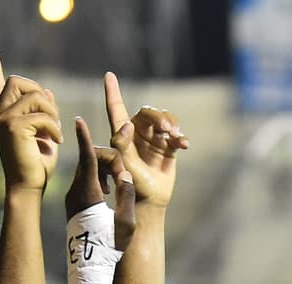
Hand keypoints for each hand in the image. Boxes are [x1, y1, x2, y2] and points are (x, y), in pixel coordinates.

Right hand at [0, 53, 61, 193]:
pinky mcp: (13, 126)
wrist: (28, 186)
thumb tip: (47, 91)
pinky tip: (57, 141)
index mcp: (3, 116)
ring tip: (55, 131)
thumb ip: (43, 113)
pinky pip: (42, 115)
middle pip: (17, 81)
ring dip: (52, 111)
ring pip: (34, 95)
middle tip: (52, 115)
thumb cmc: (36, 164)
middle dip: (40, 92)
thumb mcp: (43, 134)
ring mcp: (3, 118)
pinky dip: (55, 127)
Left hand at [66, 118, 136, 250]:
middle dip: (108, 160)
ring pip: (86, 170)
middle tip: (121, 177)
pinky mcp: (71, 202)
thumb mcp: (125, 222)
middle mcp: (75, 192)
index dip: (84, 137)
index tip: (78, 119)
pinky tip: (107, 193)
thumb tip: (125, 174)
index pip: (87, 159)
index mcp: (89, 193)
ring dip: (103, 171)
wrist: (89, 266)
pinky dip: (97, 178)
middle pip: (89, 161)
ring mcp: (71, 197)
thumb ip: (126, 195)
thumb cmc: (110, 246)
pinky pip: (83, 181)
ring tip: (114, 189)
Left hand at [104, 72, 188, 207]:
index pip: (116, 108)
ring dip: (172, 124)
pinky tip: (183, 145)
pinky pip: (177, 135)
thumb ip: (121, 144)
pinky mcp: (169, 147)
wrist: (150, 198)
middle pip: (148, 112)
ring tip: (176, 137)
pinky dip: (181, 138)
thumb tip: (127, 125)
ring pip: (165, 119)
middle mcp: (138, 132)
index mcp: (122, 134)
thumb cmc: (132, 183)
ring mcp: (154, 139)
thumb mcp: (123, 164)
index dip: (112, 92)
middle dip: (159, 116)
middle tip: (168, 128)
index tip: (108, 76)